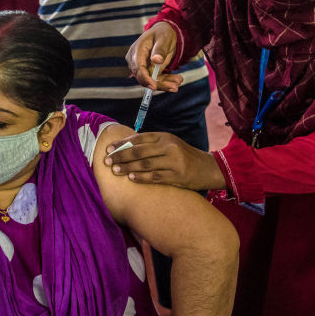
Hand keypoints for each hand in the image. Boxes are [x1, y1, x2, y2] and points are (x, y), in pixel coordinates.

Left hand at [104, 132, 224, 190]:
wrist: (207, 168)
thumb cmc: (184, 156)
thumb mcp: (170, 145)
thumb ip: (151, 145)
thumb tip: (125, 147)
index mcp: (165, 137)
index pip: (139, 138)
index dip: (122, 143)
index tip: (109, 148)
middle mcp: (168, 147)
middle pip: (139, 151)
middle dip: (120, 156)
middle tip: (107, 161)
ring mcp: (173, 161)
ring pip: (145, 164)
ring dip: (127, 167)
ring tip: (115, 170)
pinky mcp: (177, 175)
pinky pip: (155, 177)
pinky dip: (142, 177)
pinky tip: (131, 178)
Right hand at [126, 21, 180, 90]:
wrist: (163, 33)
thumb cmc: (162, 33)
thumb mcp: (163, 38)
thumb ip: (160, 49)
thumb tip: (156, 60)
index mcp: (137, 50)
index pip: (138, 68)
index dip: (145, 78)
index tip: (154, 86)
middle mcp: (136, 60)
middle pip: (144, 77)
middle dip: (159, 83)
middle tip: (175, 86)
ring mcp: (142, 66)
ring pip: (151, 80)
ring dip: (165, 83)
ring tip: (178, 81)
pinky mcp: (148, 70)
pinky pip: (156, 78)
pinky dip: (166, 80)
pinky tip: (177, 79)